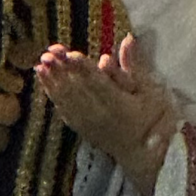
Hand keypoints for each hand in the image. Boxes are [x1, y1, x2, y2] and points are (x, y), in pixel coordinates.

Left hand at [34, 33, 179, 195]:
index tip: (69, 54)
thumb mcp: (151, 92)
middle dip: (62, 70)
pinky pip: (63, 110)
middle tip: (49, 52)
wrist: (147, 156)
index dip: (83, 69)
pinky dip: (52, 94)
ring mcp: (89, 124)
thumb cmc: (154, 120)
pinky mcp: (82, 129)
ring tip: (41, 62)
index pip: (98, 83)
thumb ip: (134, 66)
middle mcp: (101, 116)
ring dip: (53, 80)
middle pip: (78, 89)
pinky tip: (44, 81)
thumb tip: (127, 39)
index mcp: (119, 106)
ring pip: (67, 99)